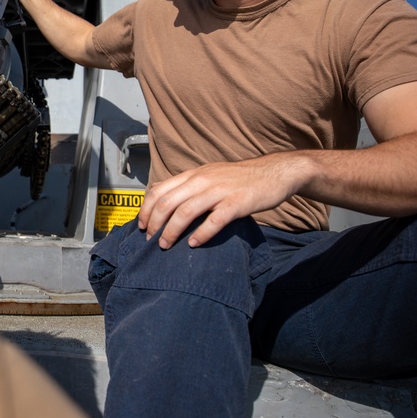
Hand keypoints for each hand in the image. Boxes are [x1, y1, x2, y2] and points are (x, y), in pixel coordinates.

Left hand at [138, 154, 306, 248]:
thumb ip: (187, 184)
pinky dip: (201, 234)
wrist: (273, 172)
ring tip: (165, 245)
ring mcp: (219, 191)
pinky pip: (214, 220)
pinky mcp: (237, 203)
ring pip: (186, 212)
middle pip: (168, 202)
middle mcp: (202, 180)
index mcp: (193, 174)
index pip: (159, 190)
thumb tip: (160, 195)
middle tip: (151, 240)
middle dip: (155, 223)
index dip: (146, 210)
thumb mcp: (208, 174)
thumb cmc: (239, 178)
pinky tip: (194, 244)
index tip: (142, 226)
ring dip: (172, 231)